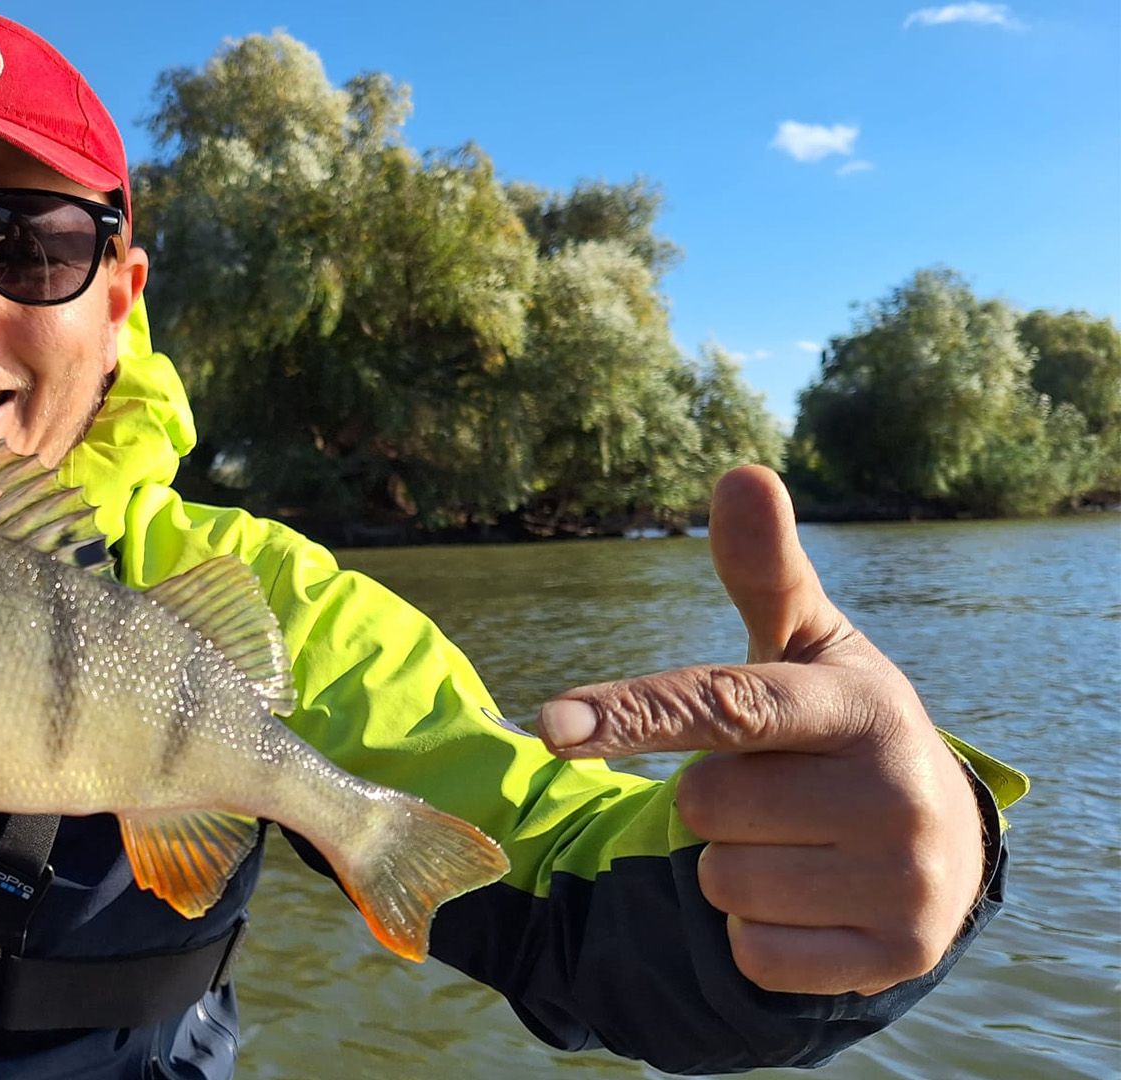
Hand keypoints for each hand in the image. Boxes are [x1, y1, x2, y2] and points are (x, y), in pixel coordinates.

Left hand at [536, 466, 984, 995]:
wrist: (944, 844)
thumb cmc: (841, 729)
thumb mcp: (808, 649)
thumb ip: (764, 571)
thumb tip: (740, 470)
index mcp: (858, 706)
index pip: (722, 705)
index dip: (631, 714)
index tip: (547, 727)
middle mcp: (893, 789)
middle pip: (703, 807)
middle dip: (714, 803)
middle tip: (777, 791)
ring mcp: (903, 878)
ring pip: (722, 883)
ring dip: (733, 869)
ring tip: (798, 843)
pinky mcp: (895, 954)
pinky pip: (754, 951)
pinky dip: (759, 932)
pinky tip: (812, 899)